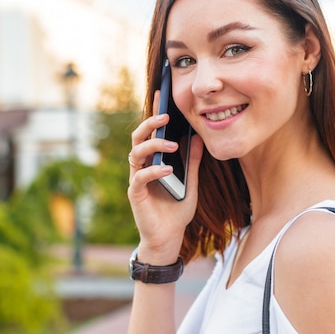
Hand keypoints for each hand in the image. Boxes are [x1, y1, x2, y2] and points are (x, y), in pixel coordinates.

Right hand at [127, 92, 202, 263]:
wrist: (169, 240)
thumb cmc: (176, 212)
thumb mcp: (191, 183)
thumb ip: (193, 162)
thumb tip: (199, 137)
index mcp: (153, 161)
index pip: (151, 133)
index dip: (154, 113)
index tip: (161, 94)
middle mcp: (142, 167)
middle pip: (138, 137)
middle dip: (150, 123)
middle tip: (166, 116)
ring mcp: (136, 179)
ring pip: (135, 153)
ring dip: (153, 145)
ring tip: (171, 145)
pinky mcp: (136, 195)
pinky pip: (140, 178)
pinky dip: (154, 171)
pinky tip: (168, 169)